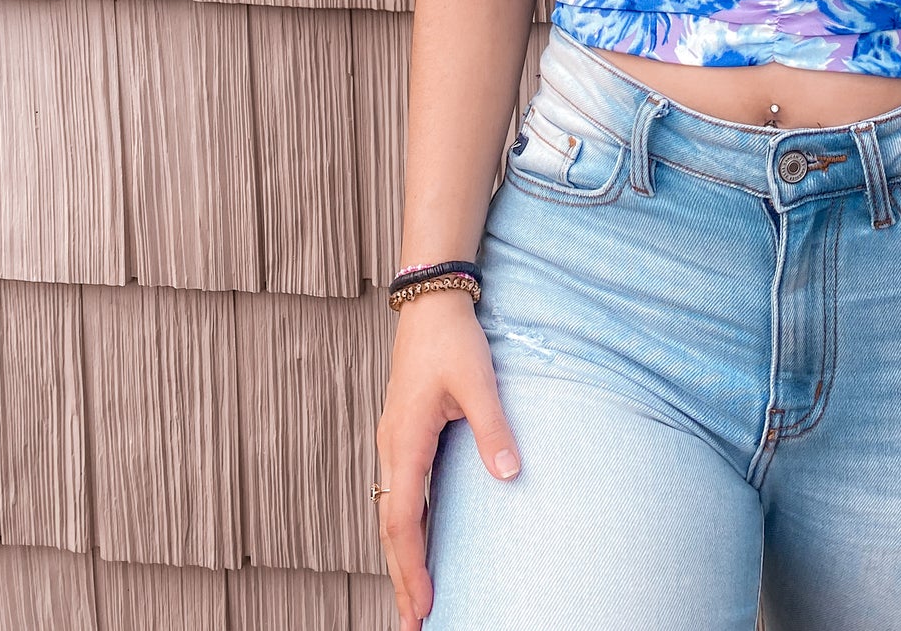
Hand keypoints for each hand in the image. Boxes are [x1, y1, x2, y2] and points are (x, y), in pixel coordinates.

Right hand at [374, 292, 523, 629]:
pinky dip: (405, 528)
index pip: (403, 519)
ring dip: (401, 556)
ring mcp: (394, 442)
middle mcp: (392, 447)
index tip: (424, 605)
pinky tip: (417, 543)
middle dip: (401, 577)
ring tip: (414, 598)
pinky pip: (399, 493)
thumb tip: (510, 475)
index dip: (413, 565)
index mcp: (405, 440)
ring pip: (391, 512)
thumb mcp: (478, 381)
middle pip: (390, 527)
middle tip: (415, 624)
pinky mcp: (403, 435)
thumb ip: (493, 427)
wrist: (431, 301)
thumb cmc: (452, 339)